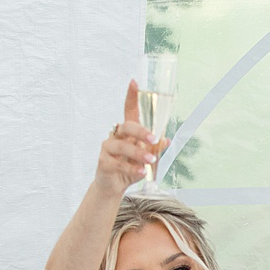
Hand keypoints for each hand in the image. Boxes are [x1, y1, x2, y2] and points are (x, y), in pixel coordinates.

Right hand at [90, 81, 168, 197]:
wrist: (114, 187)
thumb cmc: (130, 168)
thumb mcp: (146, 157)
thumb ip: (155, 148)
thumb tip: (166, 140)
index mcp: (128, 131)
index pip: (129, 110)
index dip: (131, 96)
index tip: (134, 82)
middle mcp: (116, 136)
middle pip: (127, 126)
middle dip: (140, 131)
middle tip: (153, 139)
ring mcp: (108, 148)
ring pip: (122, 146)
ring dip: (138, 153)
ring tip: (150, 160)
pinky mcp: (103, 163)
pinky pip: (118, 164)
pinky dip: (132, 168)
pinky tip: (141, 171)